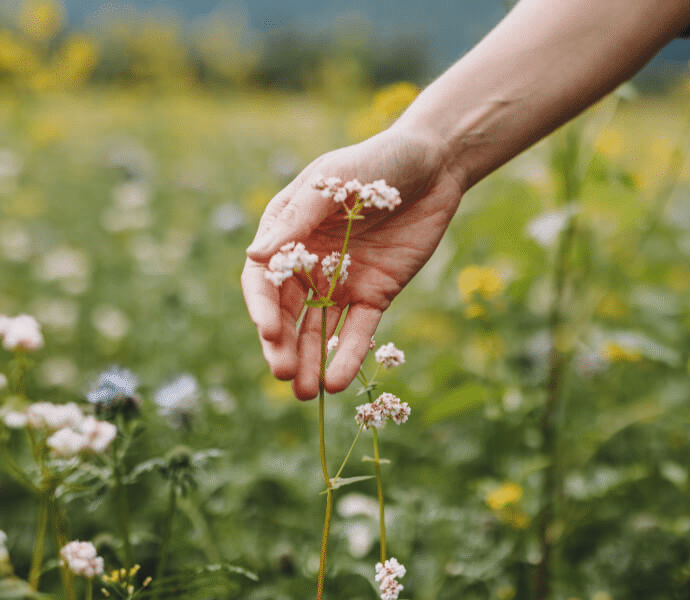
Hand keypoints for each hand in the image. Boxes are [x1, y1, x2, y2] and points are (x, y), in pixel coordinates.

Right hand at [242, 126, 463, 399]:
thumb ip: (299, 219)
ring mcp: (341, 282)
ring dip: (309, 361)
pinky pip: (357, 330)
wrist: (434, 164)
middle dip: (283, 346)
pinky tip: (338, 381)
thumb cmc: (377, 161)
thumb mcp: (334, 181)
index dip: (263, 308)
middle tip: (283, 374)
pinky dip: (347, 355)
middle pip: (287, 313)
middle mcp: (308, 263)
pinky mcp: (375, 294)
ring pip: (318, 330)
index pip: (264, 279)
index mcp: (288, 233)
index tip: (268, 332)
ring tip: (305, 393)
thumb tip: (255, 256)